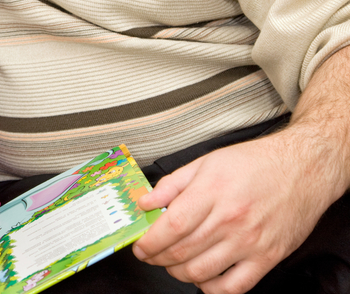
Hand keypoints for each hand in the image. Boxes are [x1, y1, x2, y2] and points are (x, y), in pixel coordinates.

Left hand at [132, 130, 336, 292]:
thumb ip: (171, 184)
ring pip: (202, 272)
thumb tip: (145, 202)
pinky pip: (234, 286)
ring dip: (178, 273)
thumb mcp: (205, 162)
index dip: (150, 241)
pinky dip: (212, 288)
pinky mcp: (268, 257)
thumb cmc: (255, 163)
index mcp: (212, 192)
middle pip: (182, 251)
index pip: (172, 226)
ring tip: (171, 264)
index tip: (140, 246)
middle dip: (157, 258)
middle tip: (150, 255)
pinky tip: (202, 277)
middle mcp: (230, 219)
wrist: (303, 168)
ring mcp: (250, 241)